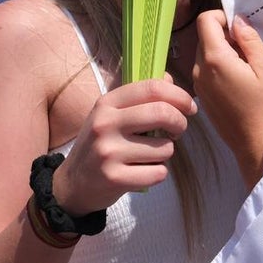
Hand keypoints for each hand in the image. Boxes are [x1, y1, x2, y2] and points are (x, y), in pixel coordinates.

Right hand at [51, 77, 196, 214]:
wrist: (72, 183)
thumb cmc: (101, 144)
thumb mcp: (111, 115)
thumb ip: (140, 96)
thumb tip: (170, 79)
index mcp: (107, 103)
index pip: (152, 88)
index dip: (179, 95)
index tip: (189, 107)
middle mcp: (105, 124)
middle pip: (162, 113)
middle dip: (180, 123)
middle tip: (178, 131)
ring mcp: (108, 152)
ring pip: (164, 148)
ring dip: (165, 154)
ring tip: (148, 156)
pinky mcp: (114, 178)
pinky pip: (158, 173)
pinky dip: (157, 174)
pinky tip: (141, 172)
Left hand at [194, 11, 262, 188]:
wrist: (257, 146)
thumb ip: (250, 39)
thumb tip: (237, 21)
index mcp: (215, 59)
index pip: (205, 20)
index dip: (223, 17)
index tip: (241, 32)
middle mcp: (199, 70)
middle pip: (205, 37)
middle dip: (225, 37)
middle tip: (249, 53)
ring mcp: (197, 85)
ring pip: (205, 54)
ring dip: (223, 54)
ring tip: (246, 70)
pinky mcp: (202, 97)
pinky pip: (206, 72)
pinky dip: (220, 69)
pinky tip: (239, 84)